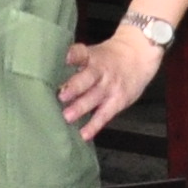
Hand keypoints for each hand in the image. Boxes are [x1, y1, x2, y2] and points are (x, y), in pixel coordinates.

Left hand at [59, 22, 165, 137]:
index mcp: (91, 57)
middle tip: (61, 96)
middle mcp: (100, 71)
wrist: (139, 56)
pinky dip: (94, 125)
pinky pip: (104, 114)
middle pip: (87, 78)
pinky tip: (84, 134)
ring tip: (67, 117)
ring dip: (81, 107)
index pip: (81, 53)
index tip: (65, 58)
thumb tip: (48, 77)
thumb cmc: (107, 57)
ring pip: (94, 97)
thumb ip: (74, 64)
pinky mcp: (118, 101)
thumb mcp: (93, 53)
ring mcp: (109, 87)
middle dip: (74, 87)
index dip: (73, 55)